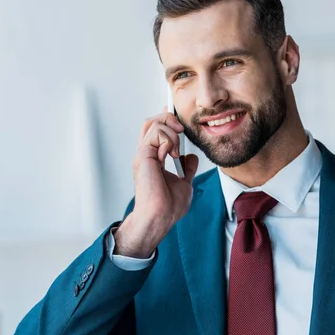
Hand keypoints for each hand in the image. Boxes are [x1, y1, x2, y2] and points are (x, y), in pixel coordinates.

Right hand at [114, 110, 198, 257]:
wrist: (161, 216)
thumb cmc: (168, 206)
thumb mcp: (184, 182)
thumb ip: (186, 169)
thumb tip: (190, 158)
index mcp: (153, 159)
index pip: (154, 131)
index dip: (165, 119)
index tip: (177, 118)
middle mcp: (146, 155)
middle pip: (151, 122)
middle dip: (168, 118)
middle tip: (181, 130)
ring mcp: (143, 154)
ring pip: (154, 123)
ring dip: (171, 132)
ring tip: (175, 151)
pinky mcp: (144, 155)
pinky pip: (157, 133)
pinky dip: (168, 139)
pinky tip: (171, 155)